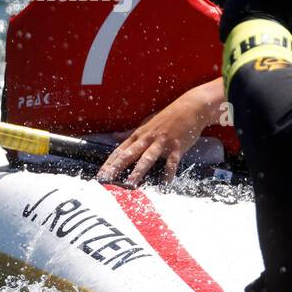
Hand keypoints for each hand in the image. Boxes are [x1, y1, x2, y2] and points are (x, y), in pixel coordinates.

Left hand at [95, 80, 223, 185]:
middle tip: (106, 179)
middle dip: (117, 167)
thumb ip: (130, 132)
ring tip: (130, 184)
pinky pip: (172, 162)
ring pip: (148, 157)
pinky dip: (169, 172)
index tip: (100, 175)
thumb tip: (113, 137)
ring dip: (138, 171)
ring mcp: (162, 142)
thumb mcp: (146, 123)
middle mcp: (148, 138)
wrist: (190, 108)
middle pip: (129, 154)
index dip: (109, 163)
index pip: (120, 150)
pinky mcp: (177, 146)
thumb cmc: (167, 117)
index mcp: (139, 134)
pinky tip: (165, 183)